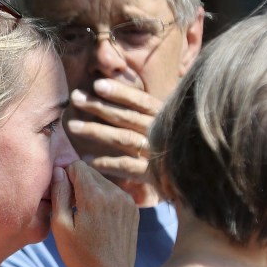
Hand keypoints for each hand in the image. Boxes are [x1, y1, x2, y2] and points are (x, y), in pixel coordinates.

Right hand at [50, 161, 138, 266]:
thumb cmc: (81, 256)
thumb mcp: (60, 227)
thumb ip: (59, 194)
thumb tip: (58, 171)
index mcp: (94, 196)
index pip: (77, 166)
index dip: (65, 176)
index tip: (62, 194)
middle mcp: (114, 193)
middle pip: (90, 172)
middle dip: (78, 183)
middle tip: (71, 207)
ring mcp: (127, 201)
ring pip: (102, 182)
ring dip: (91, 191)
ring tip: (84, 215)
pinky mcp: (133, 209)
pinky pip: (114, 193)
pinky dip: (104, 200)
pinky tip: (98, 221)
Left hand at [67, 79, 162, 203]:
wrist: (193, 182)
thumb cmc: (173, 149)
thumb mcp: (165, 126)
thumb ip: (146, 113)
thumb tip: (117, 94)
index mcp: (165, 118)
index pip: (141, 101)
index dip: (120, 92)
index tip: (97, 84)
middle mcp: (161, 133)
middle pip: (126, 117)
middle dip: (99, 106)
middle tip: (76, 98)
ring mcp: (158, 154)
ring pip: (123, 138)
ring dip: (96, 131)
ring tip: (73, 126)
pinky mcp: (154, 175)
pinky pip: (126, 167)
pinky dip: (106, 163)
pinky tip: (87, 160)